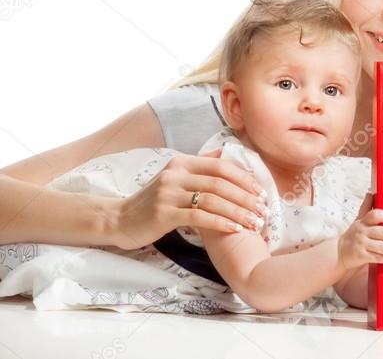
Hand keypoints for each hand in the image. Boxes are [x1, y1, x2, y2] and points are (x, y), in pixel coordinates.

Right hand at [111, 148, 267, 249]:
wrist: (119, 220)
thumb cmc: (153, 202)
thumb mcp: (175, 179)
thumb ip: (200, 168)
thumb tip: (227, 154)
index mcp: (182, 162)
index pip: (221, 166)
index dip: (245, 178)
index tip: (262, 192)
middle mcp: (176, 174)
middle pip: (220, 183)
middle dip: (246, 197)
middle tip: (263, 210)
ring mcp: (168, 193)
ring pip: (213, 200)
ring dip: (238, 212)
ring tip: (255, 223)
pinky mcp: (163, 214)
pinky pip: (199, 217)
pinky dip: (221, 222)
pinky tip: (235, 229)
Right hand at [339, 209, 382, 267]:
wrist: (339, 252)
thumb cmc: (353, 235)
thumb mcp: (358, 219)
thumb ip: (367, 207)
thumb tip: (371, 192)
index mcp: (363, 221)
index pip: (375, 215)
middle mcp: (362, 232)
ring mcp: (361, 244)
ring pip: (381, 246)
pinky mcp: (360, 256)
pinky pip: (376, 257)